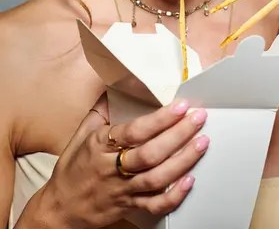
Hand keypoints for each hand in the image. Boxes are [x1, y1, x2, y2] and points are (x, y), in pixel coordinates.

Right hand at [39, 94, 208, 228]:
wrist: (61, 208)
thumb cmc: (72, 168)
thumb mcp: (81, 134)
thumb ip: (100, 110)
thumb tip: (115, 85)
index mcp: (100, 146)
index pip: (134, 131)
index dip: (160, 119)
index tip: (180, 106)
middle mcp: (112, 168)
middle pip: (150, 153)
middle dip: (178, 135)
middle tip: (199, 118)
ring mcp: (122, 189)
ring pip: (157, 178)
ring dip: (183, 161)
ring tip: (202, 143)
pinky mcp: (129, 207)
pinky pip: (155, 205)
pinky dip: (174, 195)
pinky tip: (189, 181)